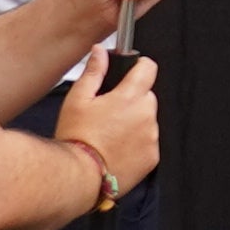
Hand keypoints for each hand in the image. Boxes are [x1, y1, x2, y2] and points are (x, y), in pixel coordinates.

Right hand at [68, 52, 165, 201]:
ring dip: (135, 122)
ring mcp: (151, 137)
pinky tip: (116, 149)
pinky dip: (137, 143)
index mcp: (130, 96)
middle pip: (146, 96)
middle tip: (109, 112)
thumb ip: (94, 72)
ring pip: (147, 120)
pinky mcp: (152, 157)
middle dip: (132, 99)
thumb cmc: (77, 138)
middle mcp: (146, 115)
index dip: (139, 67)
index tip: (129, 73)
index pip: (148, 68)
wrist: (79, 177)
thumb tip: (100, 52)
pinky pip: (148, 142)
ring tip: (110, 135)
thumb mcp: (78, 99)